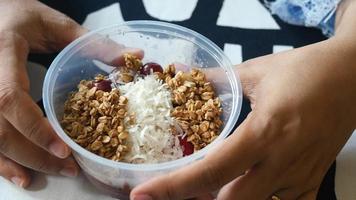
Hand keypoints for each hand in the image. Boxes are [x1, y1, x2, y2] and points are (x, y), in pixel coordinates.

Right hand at [0, 0, 141, 187]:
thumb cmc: (21, 15)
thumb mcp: (55, 25)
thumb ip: (93, 43)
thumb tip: (135, 55)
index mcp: (3, 51)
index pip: (10, 97)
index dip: (34, 128)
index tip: (63, 148)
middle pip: (0, 128)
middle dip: (34, 153)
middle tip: (68, 166)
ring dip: (20, 162)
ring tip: (50, 174)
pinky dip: (2, 161)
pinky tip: (20, 175)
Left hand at [130, 37, 355, 199]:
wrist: (354, 76)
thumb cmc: (307, 71)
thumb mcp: (258, 72)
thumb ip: (216, 79)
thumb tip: (181, 74)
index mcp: (266, 131)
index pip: (211, 171)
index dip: (173, 188)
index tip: (143, 196)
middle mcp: (282, 162)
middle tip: (171, 193)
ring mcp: (300, 177)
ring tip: (203, 192)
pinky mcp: (313, 182)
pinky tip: (244, 190)